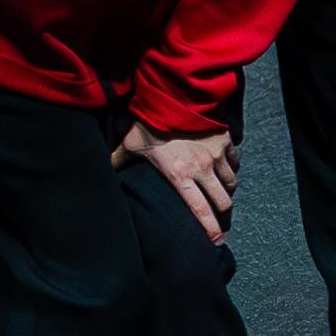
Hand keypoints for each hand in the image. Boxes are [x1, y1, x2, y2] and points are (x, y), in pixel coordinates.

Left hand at [112, 121, 236, 241]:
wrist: (174, 93)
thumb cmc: (150, 121)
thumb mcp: (130, 144)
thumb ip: (117, 161)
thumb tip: (101, 173)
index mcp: (180, 176)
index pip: (199, 210)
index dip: (209, 229)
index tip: (216, 242)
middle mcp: (203, 169)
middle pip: (223, 201)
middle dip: (223, 215)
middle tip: (220, 222)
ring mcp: (217, 154)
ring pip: (231, 183)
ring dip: (227, 192)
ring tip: (222, 197)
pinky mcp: (226, 140)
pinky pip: (235, 162)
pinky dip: (231, 170)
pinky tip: (226, 171)